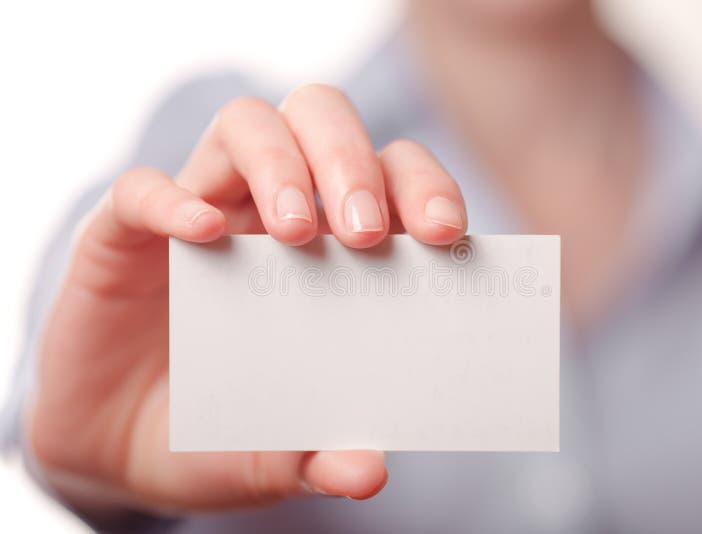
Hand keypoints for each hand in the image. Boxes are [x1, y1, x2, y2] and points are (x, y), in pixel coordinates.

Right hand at [24, 85, 466, 515]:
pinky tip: (200, 235)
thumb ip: (318, 458)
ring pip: (247, 124)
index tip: (445, 235)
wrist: (121, 445)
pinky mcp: (124, 232)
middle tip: (366, 235)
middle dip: (354, 163)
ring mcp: (200, 210)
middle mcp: (271, 210)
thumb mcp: (272, 453)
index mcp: (332, 247)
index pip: (391, 177)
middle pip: (324, 120)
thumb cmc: (220, 427)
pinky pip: (142, 190)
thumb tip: (369, 472)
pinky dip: (172, 201)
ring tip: (296, 234)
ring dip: (280, 164)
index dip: (424, 189)